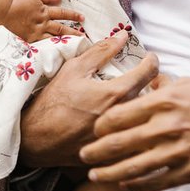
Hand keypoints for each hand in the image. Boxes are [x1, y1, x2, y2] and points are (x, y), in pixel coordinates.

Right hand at [2, 0, 84, 42]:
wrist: (4, 10)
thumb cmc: (18, 1)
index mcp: (45, 11)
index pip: (63, 13)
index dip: (73, 15)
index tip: (82, 18)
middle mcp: (43, 23)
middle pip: (61, 29)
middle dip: (73, 32)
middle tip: (83, 37)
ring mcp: (37, 32)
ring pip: (53, 38)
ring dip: (64, 42)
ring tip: (74, 46)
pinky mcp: (30, 39)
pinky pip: (43, 44)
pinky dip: (50, 47)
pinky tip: (57, 51)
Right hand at [19, 31, 158, 166]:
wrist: (37, 139)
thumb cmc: (53, 102)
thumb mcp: (75, 69)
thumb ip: (102, 51)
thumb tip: (123, 36)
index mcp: (116, 93)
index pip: (149, 72)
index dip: (151, 61)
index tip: (148, 58)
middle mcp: (124, 117)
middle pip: (152, 96)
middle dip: (151, 84)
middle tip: (141, 79)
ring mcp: (122, 137)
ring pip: (145, 117)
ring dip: (144, 106)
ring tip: (132, 99)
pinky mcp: (117, 153)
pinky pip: (135, 137)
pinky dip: (134, 126)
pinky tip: (123, 122)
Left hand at [80, 76, 189, 190]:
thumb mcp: (189, 83)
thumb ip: (163, 85)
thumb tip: (147, 81)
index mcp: (165, 101)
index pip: (120, 114)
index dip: (101, 125)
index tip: (92, 129)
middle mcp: (168, 125)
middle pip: (121, 142)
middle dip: (97, 151)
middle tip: (82, 154)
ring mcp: (179, 150)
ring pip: (135, 166)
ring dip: (110, 172)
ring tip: (95, 174)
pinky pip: (158, 181)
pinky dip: (139, 184)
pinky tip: (126, 185)